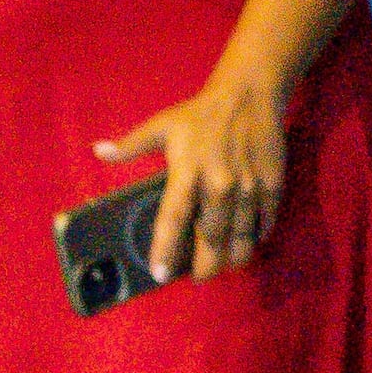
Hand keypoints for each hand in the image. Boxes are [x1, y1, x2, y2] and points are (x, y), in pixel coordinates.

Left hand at [96, 72, 291, 281]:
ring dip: (233, 257)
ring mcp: (248, 187)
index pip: (172, 220)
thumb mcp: (161, 125)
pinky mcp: (272, 184)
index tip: (159, 274)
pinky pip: (264, 220)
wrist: (250, 94)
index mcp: (187, 173)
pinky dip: (256, 235)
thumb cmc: (200, 113)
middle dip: (205, 266)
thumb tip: (98, 151)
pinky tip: (248, 241)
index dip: (164, 250)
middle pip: (210, 238)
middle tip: (199, 278)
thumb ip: (131, 145)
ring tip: (224, 267)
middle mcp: (218, 185)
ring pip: (241, 236)